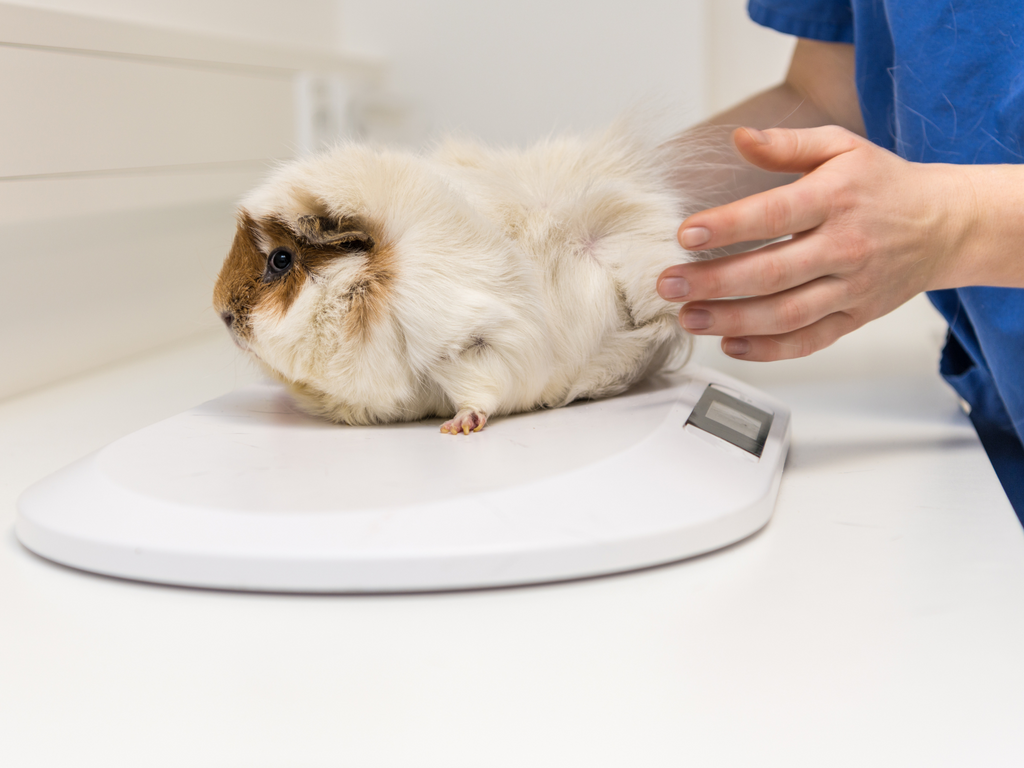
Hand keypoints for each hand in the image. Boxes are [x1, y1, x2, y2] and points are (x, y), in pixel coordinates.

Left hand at [657, 126, 973, 360]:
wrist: (944, 224)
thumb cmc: (882, 183)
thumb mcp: (841, 147)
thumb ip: (787, 144)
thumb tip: (739, 138)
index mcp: (836, 199)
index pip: (774, 215)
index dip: (728, 226)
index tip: (686, 233)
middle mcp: (845, 247)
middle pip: (771, 273)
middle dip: (713, 282)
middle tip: (669, 284)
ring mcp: (851, 289)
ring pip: (785, 315)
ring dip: (731, 321)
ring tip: (688, 317)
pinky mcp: (854, 318)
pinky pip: (809, 341)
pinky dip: (768, 350)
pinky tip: (731, 344)